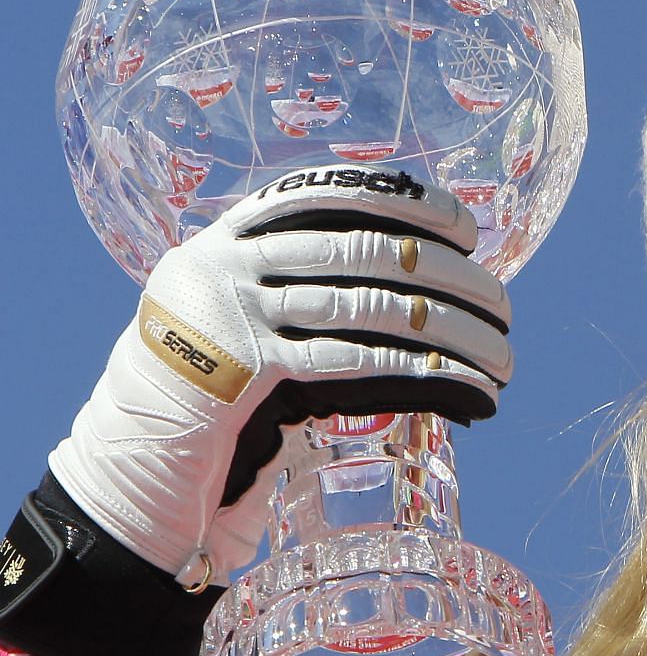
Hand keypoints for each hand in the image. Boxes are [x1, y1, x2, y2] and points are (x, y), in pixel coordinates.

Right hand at [49, 168, 510, 588]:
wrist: (132, 463)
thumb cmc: (215, 394)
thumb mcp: (254, 321)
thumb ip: (315, 294)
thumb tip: (432, 299)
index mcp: (231, 235)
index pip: (333, 192)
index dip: (407, 203)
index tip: (465, 226)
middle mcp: (227, 261)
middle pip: (367, 250)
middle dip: (448, 277)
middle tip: (504, 303)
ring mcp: (233, 312)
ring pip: (370, 306)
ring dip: (450, 330)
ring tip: (503, 355)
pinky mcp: (246, 369)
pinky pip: (354, 359)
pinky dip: (422, 368)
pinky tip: (467, 382)